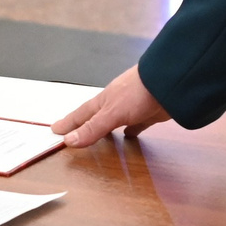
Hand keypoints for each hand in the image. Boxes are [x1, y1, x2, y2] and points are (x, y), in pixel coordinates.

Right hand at [55, 66, 170, 146]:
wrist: (170, 84)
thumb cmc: (137, 94)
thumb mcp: (111, 113)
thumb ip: (92, 128)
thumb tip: (68, 141)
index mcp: (103, 101)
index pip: (81, 114)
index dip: (68, 123)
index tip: (55, 130)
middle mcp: (115, 103)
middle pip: (95, 116)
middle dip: (83, 125)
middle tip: (71, 133)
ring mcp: (132, 107)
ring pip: (114, 120)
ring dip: (105, 129)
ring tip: (99, 139)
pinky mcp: (149, 113)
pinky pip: (136, 124)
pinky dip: (131, 130)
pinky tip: (129, 136)